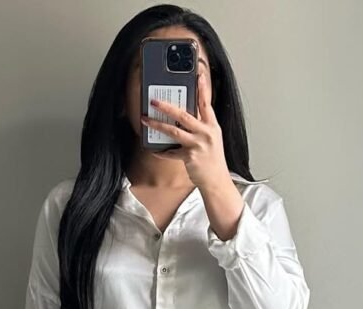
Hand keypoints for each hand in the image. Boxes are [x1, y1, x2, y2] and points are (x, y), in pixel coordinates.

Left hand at [140, 68, 231, 190]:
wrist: (217, 181)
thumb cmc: (212, 160)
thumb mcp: (211, 139)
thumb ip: (200, 126)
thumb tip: (182, 117)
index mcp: (212, 126)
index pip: (206, 103)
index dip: (202, 87)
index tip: (198, 73)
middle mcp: (206, 133)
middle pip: (184, 115)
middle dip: (167, 106)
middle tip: (154, 100)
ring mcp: (198, 145)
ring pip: (174, 131)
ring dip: (157, 124)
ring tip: (145, 119)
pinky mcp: (190, 157)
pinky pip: (171, 153)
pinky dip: (161, 152)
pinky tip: (154, 149)